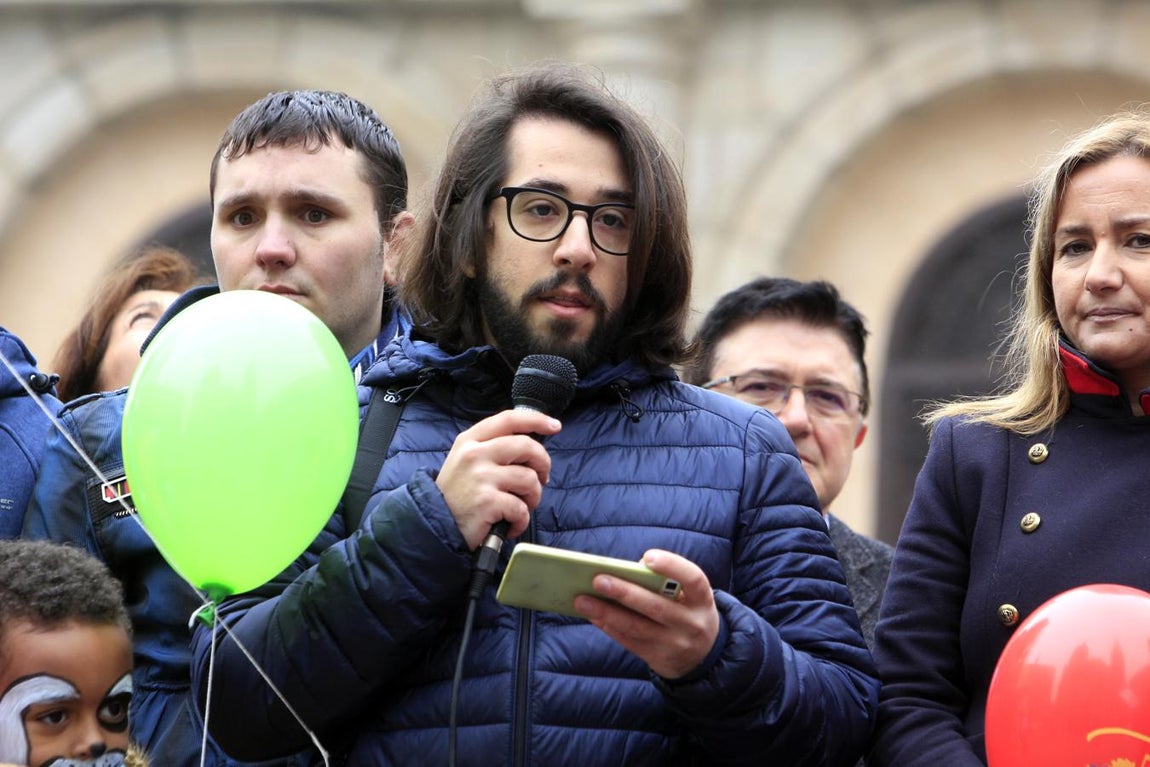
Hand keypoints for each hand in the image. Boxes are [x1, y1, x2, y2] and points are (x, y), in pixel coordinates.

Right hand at [436, 409, 560, 549]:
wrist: (435, 525)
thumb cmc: (457, 494)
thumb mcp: (466, 461)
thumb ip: (492, 448)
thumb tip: (531, 446)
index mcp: (470, 441)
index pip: (508, 420)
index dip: (536, 420)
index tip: (553, 426)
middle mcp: (475, 455)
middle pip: (526, 446)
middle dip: (543, 463)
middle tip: (542, 478)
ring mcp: (481, 478)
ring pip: (529, 479)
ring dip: (533, 497)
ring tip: (521, 506)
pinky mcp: (488, 502)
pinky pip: (522, 508)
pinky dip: (521, 520)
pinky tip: (510, 524)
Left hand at [574, 549, 719, 678]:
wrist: (703, 654)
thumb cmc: (687, 609)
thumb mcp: (688, 595)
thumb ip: (664, 582)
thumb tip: (623, 571)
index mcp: (702, 599)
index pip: (693, 579)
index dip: (671, 566)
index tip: (647, 557)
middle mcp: (691, 623)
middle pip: (655, 607)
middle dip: (624, 592)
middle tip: (597, 579)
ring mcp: (674, 644)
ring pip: (636, 627)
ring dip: (606, 612)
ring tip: (581, 600)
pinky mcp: (657, 658)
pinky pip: (629, 641)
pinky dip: (608, 627)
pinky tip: (592, 615)